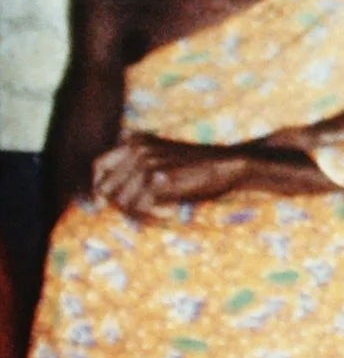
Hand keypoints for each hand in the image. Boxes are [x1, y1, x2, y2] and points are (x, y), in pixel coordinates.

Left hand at [92, 135, 250, 217]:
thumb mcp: (163, 158)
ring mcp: (147, 162)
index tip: (102, 205)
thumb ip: (136, 169)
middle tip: (140, 215)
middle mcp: (137, 148)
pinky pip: (140, 207)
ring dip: (137, 215)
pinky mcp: (159, 178)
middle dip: (119, 206)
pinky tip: (167, 214)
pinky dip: (151, 216)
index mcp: (136, 140)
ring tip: (157, 216)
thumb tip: (104, 198)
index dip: (98, 187)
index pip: (99, 166)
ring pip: (122, 201)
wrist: (231, 164)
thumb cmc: (199, 167)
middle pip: (107, 188)